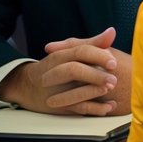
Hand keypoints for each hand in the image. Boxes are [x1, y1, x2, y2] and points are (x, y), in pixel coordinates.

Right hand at [0, 28, 122, 115]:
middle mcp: (54, 73)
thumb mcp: (69, 52)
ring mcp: (56, 91)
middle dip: (95, 75)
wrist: (27, 87)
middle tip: (114, 80)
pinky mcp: (60, 107)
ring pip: (72, 92)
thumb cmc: (57, 66)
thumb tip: (112, 32)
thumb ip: (92, 43)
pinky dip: (96, 109)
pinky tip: (110, 106)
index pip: (79, 52)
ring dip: (93, 92)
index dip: (98, 56)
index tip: (114, 63)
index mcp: (58, 56)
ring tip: (109, 90)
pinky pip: (78, 109)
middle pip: (73, 70)